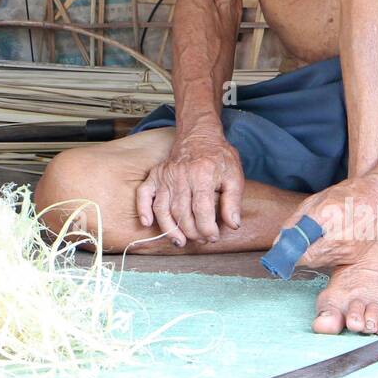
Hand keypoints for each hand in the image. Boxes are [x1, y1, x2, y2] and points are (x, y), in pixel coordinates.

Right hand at [136, 131, 243, 245]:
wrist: (200, 136)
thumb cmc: (218, 157)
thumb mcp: (234, 176)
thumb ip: (233, 202)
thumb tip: (233, 225)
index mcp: (202, 175)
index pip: (202, 210)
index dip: (207, 229)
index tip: (213, 237)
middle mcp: (181, 176)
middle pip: (182, 213)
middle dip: (192, 232)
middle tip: (201, 239)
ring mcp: (165, 176)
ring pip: (162, 209)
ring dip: (170, 229)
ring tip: (180, 241)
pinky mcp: (155, 175)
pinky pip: (144, 194)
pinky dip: (143, 209)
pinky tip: (147, 223)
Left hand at [277, 173, 377, 268]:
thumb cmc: (344, 196)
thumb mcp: (314, 202)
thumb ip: (294, 223)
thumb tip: (279, 243)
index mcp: (328, 216)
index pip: (301, 247)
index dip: (287, 252)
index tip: (279, 252)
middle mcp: (340, 236)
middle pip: (309, 258)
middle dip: (297, 253)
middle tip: (294, 243)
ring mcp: (350, 249)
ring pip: (319, 261)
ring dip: (311, 254)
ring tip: (317, 236)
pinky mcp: (355, 256)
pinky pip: (331, 261)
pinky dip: (325, 254)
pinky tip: (330, 240)